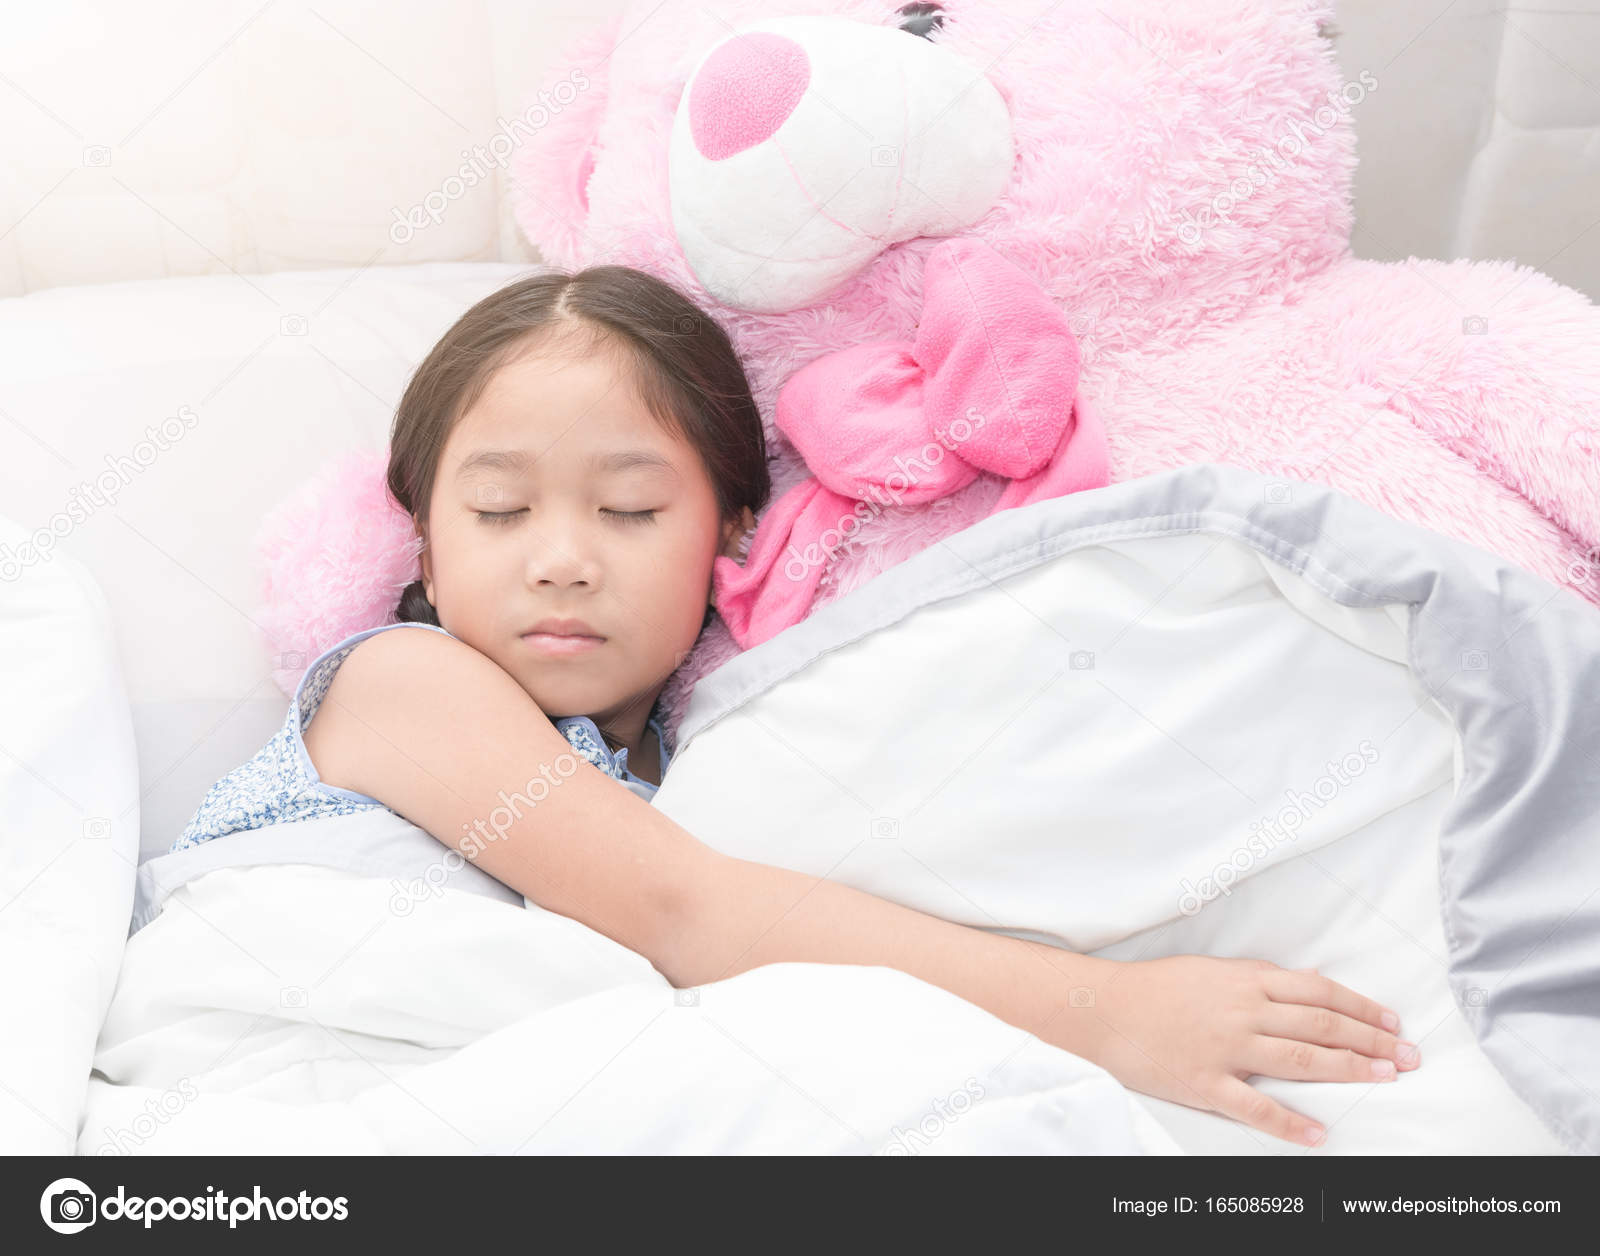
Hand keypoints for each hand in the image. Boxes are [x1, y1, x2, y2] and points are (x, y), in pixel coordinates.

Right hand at [1074, 955, 1420, 1146]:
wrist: (1104, 1010)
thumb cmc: (1157, 987)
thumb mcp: (1214, 970)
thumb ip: (1262, 978)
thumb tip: (1313, 980)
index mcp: (1246, 980)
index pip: (1319, 992)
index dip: (1361, 1007)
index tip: (1392, 1023)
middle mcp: (1242, 1011)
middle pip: (1321, 1024)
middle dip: (1371, 1041)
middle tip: (1408, 1057)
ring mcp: (1225, 1048)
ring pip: (1300, 1059)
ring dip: (1348, 1069)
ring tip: (1385, 1079)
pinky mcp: (1205, 1083)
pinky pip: (1254, 1106)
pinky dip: (1288, 1122)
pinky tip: (1318, 1133)